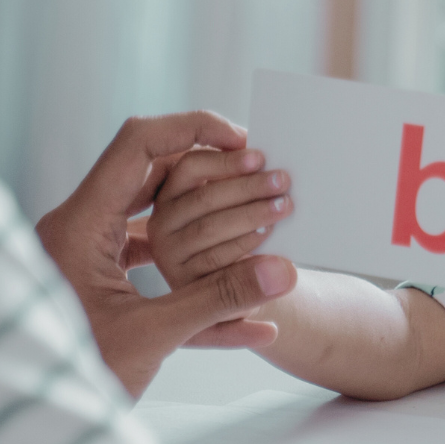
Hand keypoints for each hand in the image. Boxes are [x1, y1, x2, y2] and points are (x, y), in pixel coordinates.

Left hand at [36, 113, 296, 397]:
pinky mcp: (98, 292)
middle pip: (149, 177)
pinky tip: (248, 320)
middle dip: (209, 176)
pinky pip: (152, 270)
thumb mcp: (151, 337)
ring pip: (154, 223)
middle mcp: (77, 233)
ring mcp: (86, 262)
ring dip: (206, 226)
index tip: (240, 138)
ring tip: (258, 230)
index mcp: (79, 227)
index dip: (192, 129)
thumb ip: (219, 299)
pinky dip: (195, 282)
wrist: (29, 436)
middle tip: (258, 175)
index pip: (137, 146)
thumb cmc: (72, 382)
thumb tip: (284, 271)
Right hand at [147, 146, 292, 291]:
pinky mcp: (181, 279)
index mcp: (170, 193)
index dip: (226, 160)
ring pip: (209, 227)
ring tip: (282, 206)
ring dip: (251, 214)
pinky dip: (243, 244)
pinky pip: (215, 258)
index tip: (260, 157)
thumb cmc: (231, 235)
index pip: (190, 166)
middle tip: (282, 180)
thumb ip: (237, 183)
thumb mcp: (228, 206)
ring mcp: (168, 252)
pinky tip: (266, 234)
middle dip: (248, 187)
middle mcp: (162, 221)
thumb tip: (265, 162)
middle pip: (204, 198)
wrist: (230, 286)